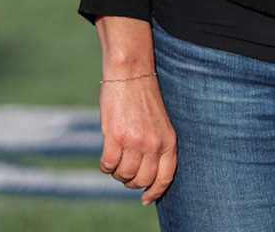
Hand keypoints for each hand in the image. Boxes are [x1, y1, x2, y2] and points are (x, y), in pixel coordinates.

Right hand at [93, 16, 174, 204]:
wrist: (131, 75)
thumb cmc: (144, 100)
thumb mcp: (160, 124)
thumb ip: (157, 147)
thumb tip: (146, 176)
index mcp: (169, 141)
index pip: (166, 177)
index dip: (155, 192)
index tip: (145, 199)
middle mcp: (154, 144)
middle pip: (142, 180)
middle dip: (131, 181)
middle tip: (125, 171)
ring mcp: (135, 141)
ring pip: (124, 175)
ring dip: (117, 172)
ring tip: (117, 158)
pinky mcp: (115, 137)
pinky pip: (108, 165)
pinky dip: (105, 166)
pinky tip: (107, 156)